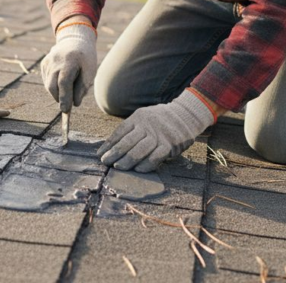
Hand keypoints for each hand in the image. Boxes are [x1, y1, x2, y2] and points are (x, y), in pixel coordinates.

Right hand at [40, 21, 96, 112]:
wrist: (75, 39)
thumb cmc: (85, 58)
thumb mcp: (90, 71)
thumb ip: (82, 88)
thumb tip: (74, 104)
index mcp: (70, 60)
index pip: (64, 82)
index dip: (64, 97)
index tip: (66, 110)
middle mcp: (55, 60)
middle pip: (52, 85)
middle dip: (59, 98)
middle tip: (67, 105)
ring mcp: (48, 61)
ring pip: (48, 85)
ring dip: (57, 92)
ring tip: (69, 86)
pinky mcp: (44, 64)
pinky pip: (47, 80)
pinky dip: (54, 86)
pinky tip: (62, 80)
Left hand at [98, 89, 214, 172]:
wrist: (185, 115)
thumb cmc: (159, 120)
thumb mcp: (144, 118)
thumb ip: (131, 129)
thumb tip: (111, 145)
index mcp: (138, 117)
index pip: (120, 132)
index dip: (109, 144)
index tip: (100, 154)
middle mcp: (147, 125)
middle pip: (128, 141)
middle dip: (115, 153)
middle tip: (105, 162)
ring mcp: (159, 135)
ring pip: (140, 150)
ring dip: (127, 160)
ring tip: (118, 167)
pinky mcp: (170, 144)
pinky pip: (156, 156)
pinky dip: (146, 164)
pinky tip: (138, 170)